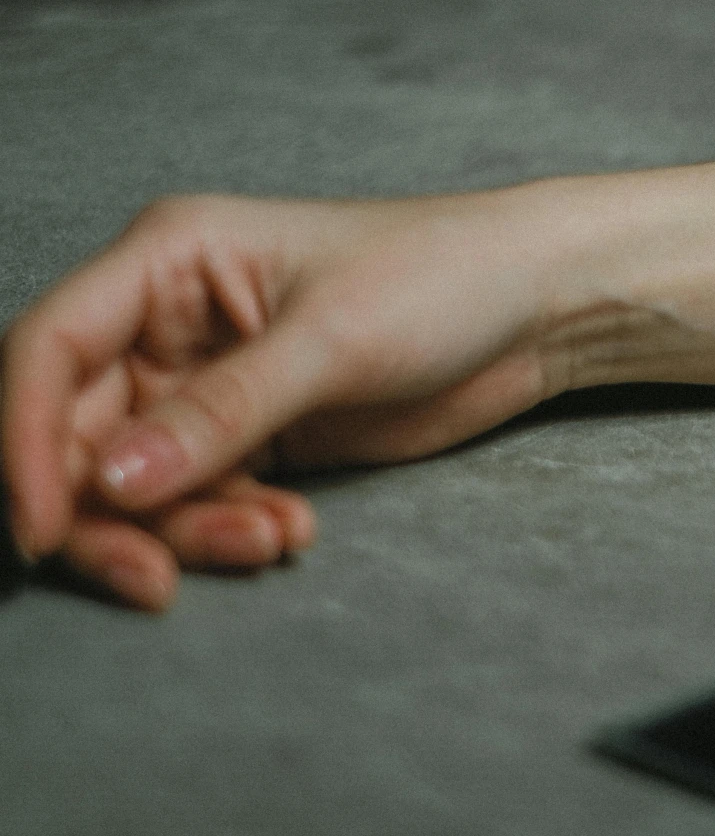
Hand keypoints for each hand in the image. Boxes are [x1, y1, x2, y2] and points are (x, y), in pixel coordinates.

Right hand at [3, 190, 570, 609]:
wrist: (541, 304)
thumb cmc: (445, 277)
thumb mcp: (335, 340)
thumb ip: (222, 412)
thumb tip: (110, 482)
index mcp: (167, 257)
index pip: (46, 350)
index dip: (23, 443)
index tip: (47, 531)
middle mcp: (164, 320)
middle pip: (72, 437)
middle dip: (109, 516)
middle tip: (158, 577)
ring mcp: (203, 383)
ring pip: (132, 485)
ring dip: (184, 531)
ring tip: (274, 538)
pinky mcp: (249, 436)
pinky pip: (195, 502)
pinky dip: (226, 530)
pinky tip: (292, 529)